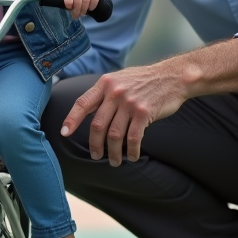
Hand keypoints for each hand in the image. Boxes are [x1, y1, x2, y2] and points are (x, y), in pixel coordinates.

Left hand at [59, 63, 188, 166]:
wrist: (173, 77)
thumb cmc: (144, 80)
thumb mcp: (120, 79)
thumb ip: (104, 93)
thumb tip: (89, 112)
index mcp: (105, 83)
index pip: (82, 103)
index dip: (71, 119)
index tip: (64, 133)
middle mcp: (115, 92)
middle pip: (97, 124)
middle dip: (95, 144)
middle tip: (96, 155)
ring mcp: (130, 103)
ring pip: (114, 135)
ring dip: (113, 152)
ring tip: (114, 161)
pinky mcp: (144, 113)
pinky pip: (133, 138)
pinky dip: (131, 150)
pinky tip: (132, 156)